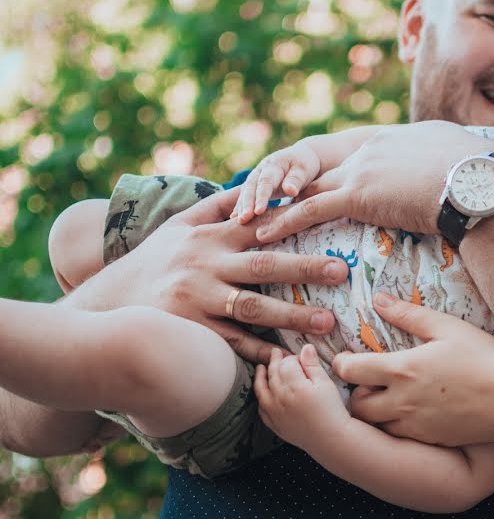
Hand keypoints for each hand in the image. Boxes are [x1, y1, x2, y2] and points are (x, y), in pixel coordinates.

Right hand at [66, 187, 347, 362]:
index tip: (327, 219)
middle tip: (341, 271)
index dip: (293, 222)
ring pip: (252, 307)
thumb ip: (219, 206)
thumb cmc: (153, 261)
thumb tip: (255, 183)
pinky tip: (289, 357)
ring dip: (292, 314)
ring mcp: (197, 300)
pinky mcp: (191, 331)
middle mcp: (205, 266)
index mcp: (209, 238)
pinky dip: (261, 351)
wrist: (105, 305)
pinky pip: (233, 343)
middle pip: (263, 265)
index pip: (258, 226)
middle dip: (305, 267)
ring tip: (327, 322)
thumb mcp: (180, 226)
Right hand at [233, 140, 320, 223]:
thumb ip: (296, 180)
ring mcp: (256, 177)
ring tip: (240, 221)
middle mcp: (261, 170)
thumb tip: (290, 191)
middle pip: (251, 187)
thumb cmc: (304, 165)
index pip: (266, 182)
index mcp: (274, 165)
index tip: (258, 211)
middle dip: (246, 203)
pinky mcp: (256, 186)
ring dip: (241, 206)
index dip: (261, 197)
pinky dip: (241, 206)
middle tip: (243, 219)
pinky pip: (246, 196)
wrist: (301, 157)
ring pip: (246, 192)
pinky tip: (236, 218)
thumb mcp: (304, 170)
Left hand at [254, 346, 350, 450]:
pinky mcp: (273, 423)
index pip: (287, 363)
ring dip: (261, 376)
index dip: (293, 357)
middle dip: (275, 361)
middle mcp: (280, 397)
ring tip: (261, 367)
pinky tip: (263, 391)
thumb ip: (312, 364)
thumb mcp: (325, 383)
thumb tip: (306, 347)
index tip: (300, 358)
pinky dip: (260, 396)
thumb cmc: (331, 410)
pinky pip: (261, 406)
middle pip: (273, 372)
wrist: (329, 438)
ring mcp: (274, 411)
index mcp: (295, 385)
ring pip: (261, 388)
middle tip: (276, 352)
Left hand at [256, 121, 493, 242]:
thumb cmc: (480, 176)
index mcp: (392, 142)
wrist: (478, 182)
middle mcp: (370, 149)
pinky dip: (283, 222)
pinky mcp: (359, 194)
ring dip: (275, 204)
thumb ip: (445, 162)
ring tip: (248, 219)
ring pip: (307, 188)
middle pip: (321, 169)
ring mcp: (362, 169)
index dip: (327, 175)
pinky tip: (263, 234)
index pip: (350, 160)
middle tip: (262, 202)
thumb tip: (459, 171)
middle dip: (289, 186)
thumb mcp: (461, 157)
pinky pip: (310, 210)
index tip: (309, 186)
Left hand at [331, 293, 493, 447]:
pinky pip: (399, 435)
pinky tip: (412, 410)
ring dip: (375, 411)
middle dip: (355, 393)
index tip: (346, 359)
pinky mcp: (429, 439)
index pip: (351, 371)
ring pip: (375, 424)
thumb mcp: (447, 327)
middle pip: (356, 405)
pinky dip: (396, 424)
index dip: (342, 364)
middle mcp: (402, 401)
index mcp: (403, 369)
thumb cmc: (484, 358)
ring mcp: (415, 424)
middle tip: (367, 381)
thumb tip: (379, 299)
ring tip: (389, 395)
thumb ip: (409, 314)